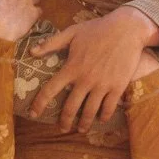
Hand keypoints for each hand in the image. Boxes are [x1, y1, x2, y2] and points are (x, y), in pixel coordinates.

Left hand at [29, 7, 158, 131]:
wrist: (127, 29)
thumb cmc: (98, 29)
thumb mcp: (72, 32)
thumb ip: (51, 43)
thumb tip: (31, 52)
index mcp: (72, 67)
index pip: (50, 90)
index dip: (39, 104)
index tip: (33, 113)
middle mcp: (85, 80)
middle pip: (70, 108)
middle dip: (64, 121)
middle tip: (62, 128)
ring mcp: (102, 85)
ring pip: (90, 111)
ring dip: (84, 124)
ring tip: (81, 129)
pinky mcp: (117, 87)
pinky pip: (109, 108)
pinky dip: (103, 116)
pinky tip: (100, 119)